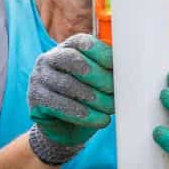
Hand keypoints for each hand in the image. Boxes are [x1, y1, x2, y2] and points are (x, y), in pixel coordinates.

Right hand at [27, 33, 113, 164]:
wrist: (63, 126)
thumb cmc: (86, 96)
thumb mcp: (97, 79)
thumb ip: (109, 69)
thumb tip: (133, 66)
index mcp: (67, 47)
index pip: (83, 42)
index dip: (101, 52)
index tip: (117, 65)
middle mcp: (49, 58)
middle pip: (74, 61)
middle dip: (98, 76)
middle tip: (115, 90)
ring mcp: (39, 77)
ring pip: (68, 85)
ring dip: (93, 98)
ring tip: (111, 108)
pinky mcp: (35, 98)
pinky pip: (60, 105)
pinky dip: (83, 114)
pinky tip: (100, 119)